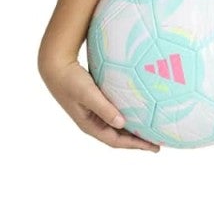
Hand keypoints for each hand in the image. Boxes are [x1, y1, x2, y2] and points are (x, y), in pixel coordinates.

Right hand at [39, 55, 159, 150]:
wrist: (55, 66)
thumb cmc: (71, 80)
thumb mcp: (88, 94)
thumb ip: (104, 108)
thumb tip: (121, 123)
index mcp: (89, 125)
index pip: (116, 141)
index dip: (135, 145)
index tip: (153, 147)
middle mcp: (93, 122)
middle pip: (119, 137)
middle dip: (138, 141)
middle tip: (158, 144)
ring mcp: (94, 114)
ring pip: (118, 127)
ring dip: (134, 131)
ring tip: (152, 131)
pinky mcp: (96, 104)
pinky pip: (116, 114)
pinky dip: (128, 117)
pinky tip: (139, 114)